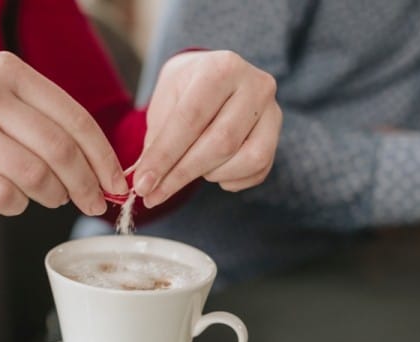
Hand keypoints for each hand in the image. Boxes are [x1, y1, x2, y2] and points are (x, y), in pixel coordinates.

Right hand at [0, 52, 127, 215]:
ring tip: (52, 199)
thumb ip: (38, 117)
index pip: (74, 118)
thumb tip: (94, 161)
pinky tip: (15, 202)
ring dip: (53, 196)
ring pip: (33, 175)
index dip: (102, 156)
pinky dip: (17, 206)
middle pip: (59, 149)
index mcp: (8, 72)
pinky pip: (1, 195)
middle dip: (86, 184)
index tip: (115, 182)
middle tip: (94, 203)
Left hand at [132, 50, 281, 206]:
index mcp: (221, 68)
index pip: (191, 119)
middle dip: (181, 174)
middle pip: (220, 142)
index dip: (165, 156)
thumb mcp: (163, 104)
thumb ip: (156, 140)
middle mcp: (255, 85)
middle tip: (152, 195)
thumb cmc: (184, 92)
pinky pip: (258, 169)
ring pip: (246, 159)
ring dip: (210, 174)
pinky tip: (212, 171)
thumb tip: (144, 181)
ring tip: (189, 167)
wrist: (215, 78)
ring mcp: (273, 110)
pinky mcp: (277, 134)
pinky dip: (230, 179)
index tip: (142, 185)